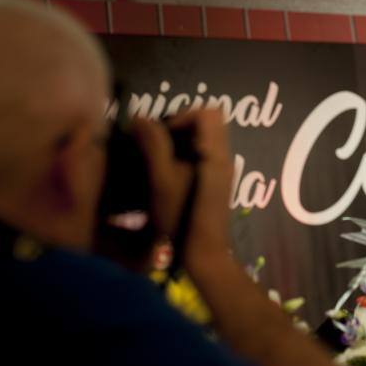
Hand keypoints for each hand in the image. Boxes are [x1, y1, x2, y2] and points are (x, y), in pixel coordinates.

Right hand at [132, 110, 232, 261]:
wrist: (203, 253)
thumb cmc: (181, 216)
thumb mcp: (161, 179)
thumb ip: (153, 145)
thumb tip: (139, 117)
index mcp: (216, 153)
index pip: (210, 112)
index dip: (184, 115)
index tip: (164, 133)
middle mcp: (225, 157)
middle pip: (208, 123)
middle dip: (180, 127)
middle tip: (158, 143)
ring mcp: (222, 171)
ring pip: (205, 139)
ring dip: (181, 142)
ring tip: (159, 158)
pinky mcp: (216, 183)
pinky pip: (204, 155)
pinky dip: (186, 155)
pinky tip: (167, 173)